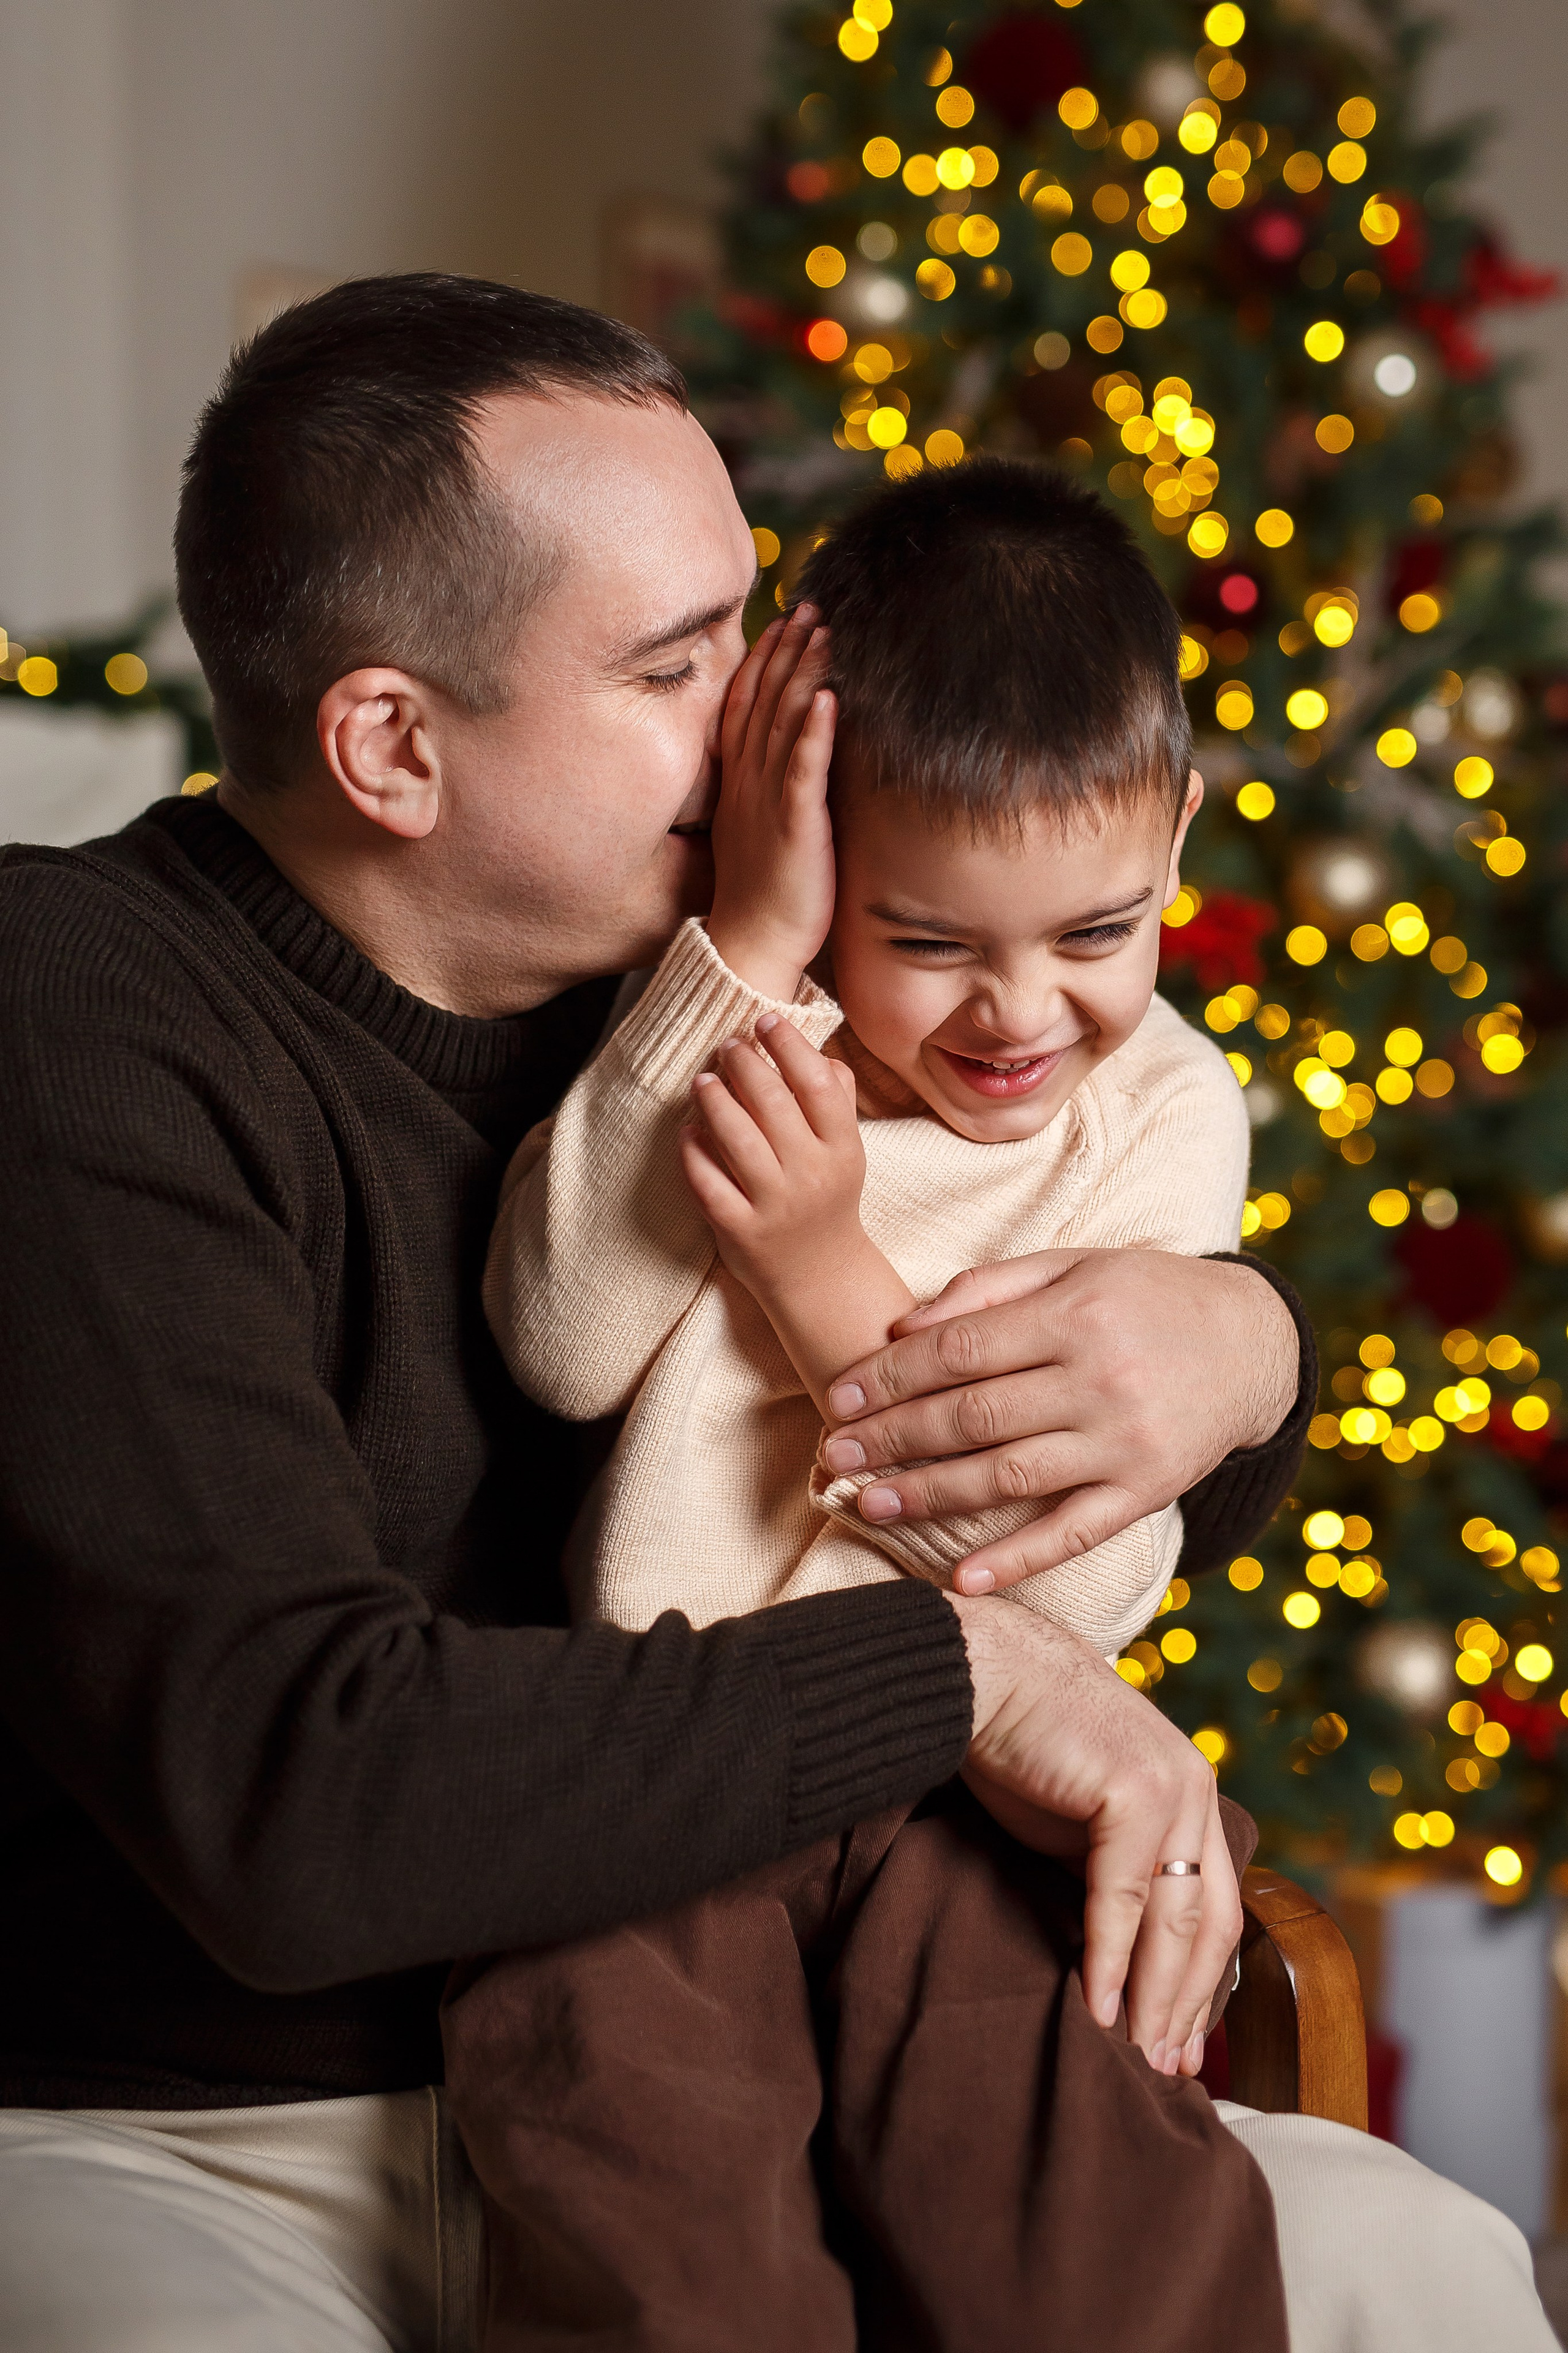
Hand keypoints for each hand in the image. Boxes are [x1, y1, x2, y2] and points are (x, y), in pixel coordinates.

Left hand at [680, 1015, 865, 1298]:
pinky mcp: (740, 1230)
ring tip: (702, 1080)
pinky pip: (708, 1182)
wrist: (819, 1274)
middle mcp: (811, 1176)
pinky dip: (693, 1151)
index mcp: (843, 1150)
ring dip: (714, 1100)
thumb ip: (838, 1101)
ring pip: (737, 1139)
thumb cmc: (827, 1198)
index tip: (765, 1019)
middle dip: (744, 1063)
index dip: (789, 1044)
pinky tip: (687, 1130)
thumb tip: (818, 1051)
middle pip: (773, 1103)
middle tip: (728, 1044)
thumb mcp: (846, 1152)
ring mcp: (775, 1205)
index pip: (818, 1083)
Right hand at [706, 605, 836, 1000]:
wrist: (752, 944)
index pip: (745, 704)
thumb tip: (788, 754)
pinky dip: (814, 734)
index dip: (763, 659)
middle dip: (785, 651)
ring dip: (803, 675)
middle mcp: (749, 783)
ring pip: (784, 724)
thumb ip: (769, 785)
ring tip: (823, 632)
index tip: (782, 620)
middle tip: (808, 606)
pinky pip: (803, 772)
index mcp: (739, 781)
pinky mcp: (795, 827)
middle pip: (764, 701)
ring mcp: (769, 802)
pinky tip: (828, 699)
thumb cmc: (762, 894)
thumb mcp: (759, 826)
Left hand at [819, 1247, 1298, 1592]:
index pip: (962, 1350)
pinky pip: (1073, 1533)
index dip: (892, 1376)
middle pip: (975, 1416)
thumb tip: (903, 1327)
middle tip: (835, 1454)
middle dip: (895, 1437)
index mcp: (1076, 1315)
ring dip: (931, 1496)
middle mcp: (1100, 1380)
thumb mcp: (1073, 1266)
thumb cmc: (1146, 1296)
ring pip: (1010, 1477)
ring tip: (868, 1505)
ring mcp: (1125, 1443)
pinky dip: (1016, 1559)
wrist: (1253, 1344)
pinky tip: (961, 1579)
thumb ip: (988, 1290)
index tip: (840, 1397)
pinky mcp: (1148, 1492)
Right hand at [948, 1592, 1239, 2074]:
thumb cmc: (1016, 1744)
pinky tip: (1098, 2006)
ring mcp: (1173, 1787)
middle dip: (1187, 2006)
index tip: (1181, 2047)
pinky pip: (1124, 1897)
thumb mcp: (1078, 1823)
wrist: (976, 1672)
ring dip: (1155, 1998)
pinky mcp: (1136, 1790)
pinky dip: (1111, 1958)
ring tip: (1135, 2057)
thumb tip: (1121, 1961)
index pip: (1213, 1910)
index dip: (1200, 1985)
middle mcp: (1195, 1790)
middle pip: (1208, 1925)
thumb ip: (1111, 1876)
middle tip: (1164, 2072)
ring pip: (1175, 1919)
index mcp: (1189, 1796)